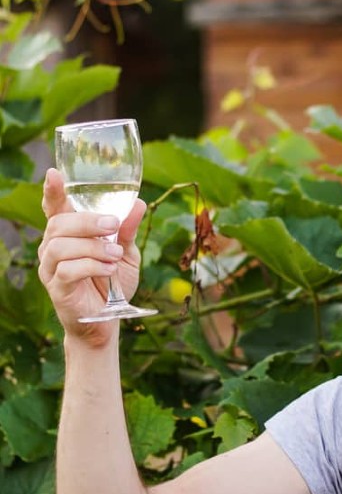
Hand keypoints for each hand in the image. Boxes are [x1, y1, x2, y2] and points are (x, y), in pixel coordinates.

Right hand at [38, 168, 146, 344]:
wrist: (108, 319)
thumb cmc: (113, 281)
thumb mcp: (127, 253)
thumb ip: (128, 230)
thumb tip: (138, 203)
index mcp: (69, 234)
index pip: (54, 208)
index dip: (53, 191)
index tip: (54, 174)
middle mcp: (54, 247)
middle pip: (59, 223)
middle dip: (87, 221)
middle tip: (113, 226)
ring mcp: (51, 268)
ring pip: (60, 246)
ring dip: (92, 247)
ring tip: (115, 255)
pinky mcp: (56, 288)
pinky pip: (67, 271)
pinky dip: (91, 266)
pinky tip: (109, 270)